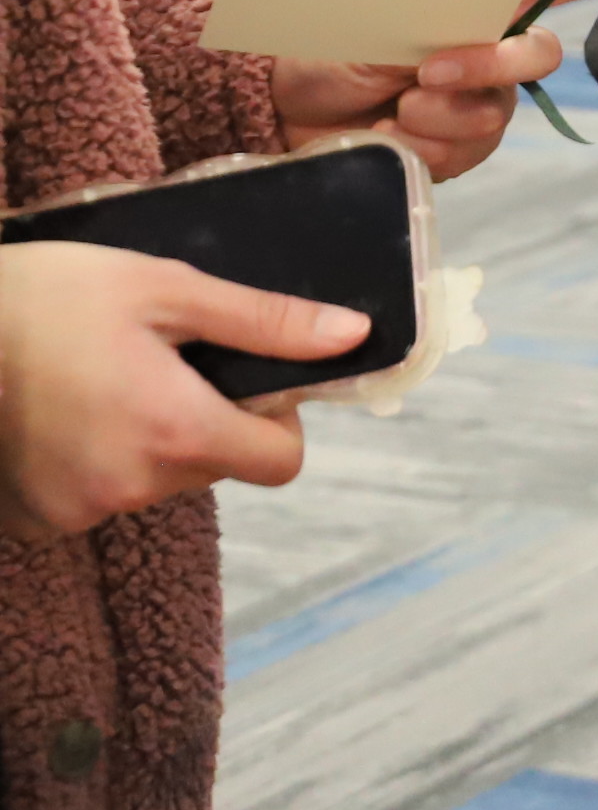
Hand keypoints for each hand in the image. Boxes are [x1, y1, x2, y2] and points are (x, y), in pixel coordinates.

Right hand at [0, 244, 364, 541]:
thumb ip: (265, 322)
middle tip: (156, 362)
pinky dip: (91, 461)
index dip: (277, 423)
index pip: (279, 463)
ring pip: (152, 481)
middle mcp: (130, 488)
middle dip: (202, 421)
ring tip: (97, 381)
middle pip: (212, 467)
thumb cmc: (45, 296)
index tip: (244, 381)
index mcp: (176, 432)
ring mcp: (75, 511)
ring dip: (144, 439)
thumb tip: (352, 336)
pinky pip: (94, 496)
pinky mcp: (33, 520)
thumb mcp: (166, 289)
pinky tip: (59, 413)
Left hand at [271, 0, 597, 179]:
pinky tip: (390, 137)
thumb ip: (429, 13)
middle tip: (429, 71)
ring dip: (436, 114)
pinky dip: (420, 146)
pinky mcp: (458, 149)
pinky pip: (464, 152)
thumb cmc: (328, 48)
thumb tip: (472, 26)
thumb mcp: (374, 17)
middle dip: (489, 64)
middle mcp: (491, 52)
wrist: (284, 109)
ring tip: (392, 111)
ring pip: (492, 112)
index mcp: (475, 5)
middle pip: (535, 54)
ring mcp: (480, 103)